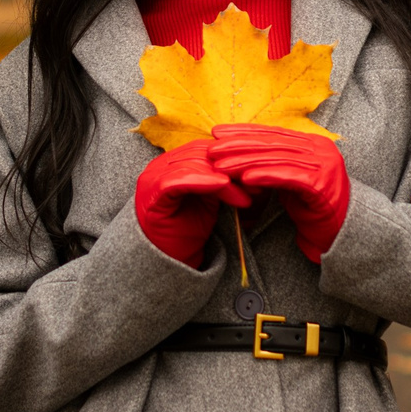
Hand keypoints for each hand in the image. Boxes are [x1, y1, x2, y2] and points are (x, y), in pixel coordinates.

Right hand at [133, 139, 252, 266]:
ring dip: (224, 178)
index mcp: (173, 162)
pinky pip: (178, 180)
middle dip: (231, 167)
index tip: (259, 171)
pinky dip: (203, 180)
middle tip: (257, 182)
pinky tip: (223, 186)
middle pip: (200, 153)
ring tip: (246, 193)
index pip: (206, 148)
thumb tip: (255, 166)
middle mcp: (160, 165)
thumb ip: (224, 181)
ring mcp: (152, 178)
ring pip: (192, 164)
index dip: (233, 157)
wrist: (169, 264)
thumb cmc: (190, 232)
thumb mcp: (212, 200)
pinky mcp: (151, 195)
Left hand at [207, 124, 351, 262]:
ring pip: (276, 159)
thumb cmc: (314, 208)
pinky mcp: (322, 184)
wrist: (343, 233)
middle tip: (212, 148)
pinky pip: (288, 177)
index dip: (244, 132)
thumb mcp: (292, 181)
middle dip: (239, 145)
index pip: (273, 134)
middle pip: (272, 144)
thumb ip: (274, 165)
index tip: (218, 132)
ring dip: (245, 161)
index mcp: (312, 144)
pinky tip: (245, 179)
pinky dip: (265, 176)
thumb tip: (240, 154)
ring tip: (221, 165)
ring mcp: (324, 165)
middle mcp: (320, 149)